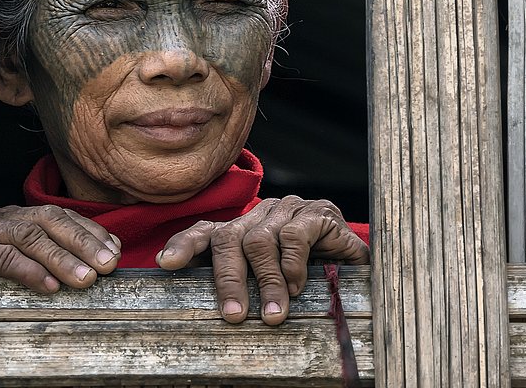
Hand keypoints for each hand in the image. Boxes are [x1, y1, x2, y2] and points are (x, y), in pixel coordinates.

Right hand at [0, 205, 120, 292]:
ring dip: (61, 258)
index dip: (92, 232)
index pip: (65, 217)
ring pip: (29, 238)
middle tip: (109, 265)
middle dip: (84, 243)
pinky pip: (1, 258)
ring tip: (86, 279)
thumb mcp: (26, 241)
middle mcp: (12, 218)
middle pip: (52, 223)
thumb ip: (62, 242)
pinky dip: (28, 271)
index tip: (115, 250)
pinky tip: (49, 285)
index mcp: (27, 215)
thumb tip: (109, 250)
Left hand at [156, 196, 368, 324]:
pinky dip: (292, 265)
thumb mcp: (273, 282)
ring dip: (266, 283)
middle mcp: (263, 213)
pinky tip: (298, 287)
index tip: (166, 264)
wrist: (359, 262)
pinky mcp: (317, 213)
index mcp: (246, 227)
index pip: (207, 232)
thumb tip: (221, 314)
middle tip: (234, 315)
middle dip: (228, 279)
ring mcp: (289, 209)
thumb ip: (246, 285)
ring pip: (259, 240)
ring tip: (273, 314)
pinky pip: (293, 236)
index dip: (185, 245)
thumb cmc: (311, 276)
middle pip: (229, 238)